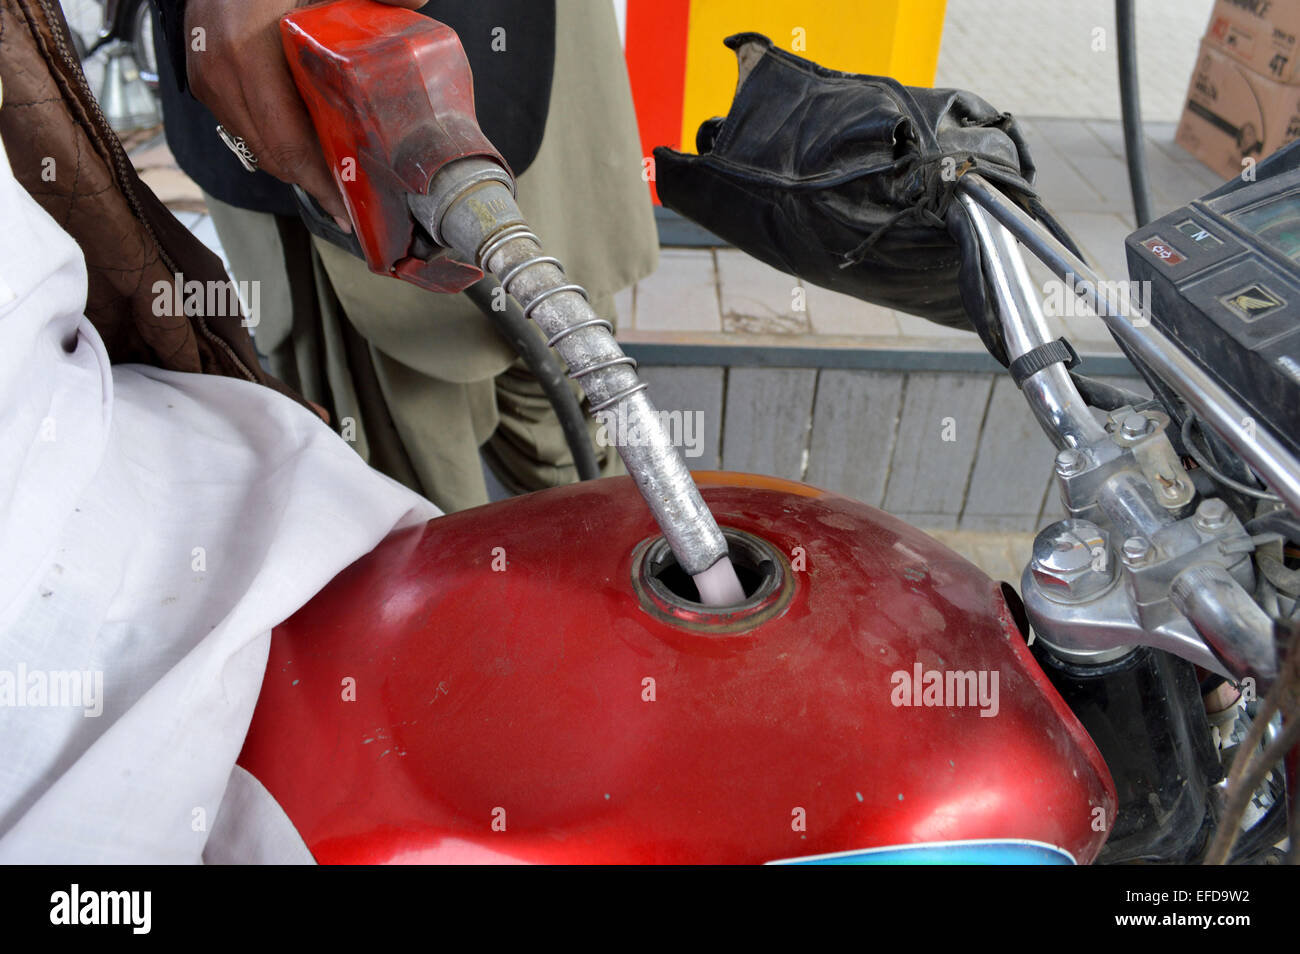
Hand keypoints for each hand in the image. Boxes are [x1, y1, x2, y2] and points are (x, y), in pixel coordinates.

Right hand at [184, 0, 426, 224]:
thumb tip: (418, 2)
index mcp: (248, 52)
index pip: (286, 141)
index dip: (320, 182)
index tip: (347, 209)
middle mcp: (221, 74)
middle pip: (274, 154)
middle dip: (315, 184)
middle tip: (352, 205)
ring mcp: (208, 82)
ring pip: (259, 147)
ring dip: (298, 165)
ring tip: (337, 182)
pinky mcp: (204, 84)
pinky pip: (246, 129)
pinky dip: (279, 142)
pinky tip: (311, 147)